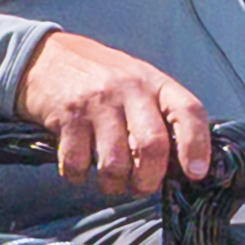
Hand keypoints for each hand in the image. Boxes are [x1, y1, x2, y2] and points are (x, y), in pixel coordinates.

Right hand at [14, 32, 217, 193]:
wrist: (47, 57)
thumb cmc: (101, 78)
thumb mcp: (139, 84)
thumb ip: (159, 117)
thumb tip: (178, 165)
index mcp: (155, 83)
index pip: (188, 112)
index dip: (197, 146)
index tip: (195, 173)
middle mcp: (129, 89)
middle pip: (152, 145)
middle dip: (148, 180)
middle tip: (141, 187)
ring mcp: (97, 103)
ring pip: (114, 163)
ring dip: (113, 184)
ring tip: (110, 180)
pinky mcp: (67, 116)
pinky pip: (77, 163)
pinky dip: (78, 175)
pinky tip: (79, 166)